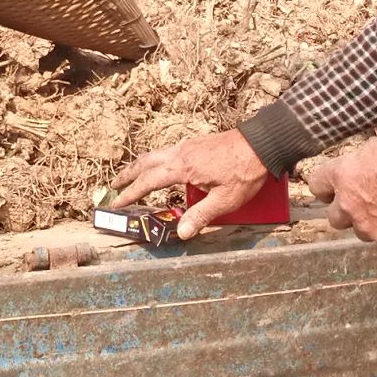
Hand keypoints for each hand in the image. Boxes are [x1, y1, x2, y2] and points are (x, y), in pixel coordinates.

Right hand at [110, 127, 269, 240]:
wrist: (262, 143)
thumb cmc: (245, 171)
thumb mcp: (225, 200)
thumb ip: (201, 215)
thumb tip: (181, 232)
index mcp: (183, 167)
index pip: (148, 181)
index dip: (131, 193)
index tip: (116, 203)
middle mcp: (180, 153)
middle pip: (145, 162)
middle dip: (128, 174)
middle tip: (114, 185)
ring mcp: (188, 146)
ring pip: (155, 154)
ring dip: (140, 165)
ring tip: (132, 175)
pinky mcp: (196, 144)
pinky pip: (167, 152)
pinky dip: (154, 160)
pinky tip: (161, 167)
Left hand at [304, 134, 376, 249]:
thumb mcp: (376, 147)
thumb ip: (359, 164)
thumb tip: (358, 171)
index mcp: (342, 175)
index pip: (317, 185)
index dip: (327, 187)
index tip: (334, 188)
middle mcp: (348, 204)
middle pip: (334, 217)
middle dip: (346, 211)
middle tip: (364, 204)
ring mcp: (368, 226)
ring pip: (360, 231)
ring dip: (370, 224)